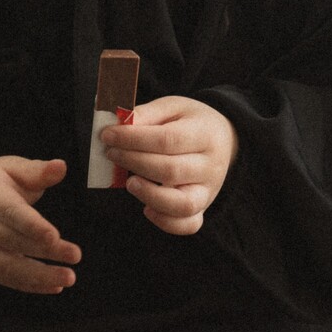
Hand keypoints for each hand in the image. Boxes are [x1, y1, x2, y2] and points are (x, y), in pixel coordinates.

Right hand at [0, 156, 80, 293]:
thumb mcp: (14, 167)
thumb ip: (38, 171)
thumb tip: (61, 167)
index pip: (9, 212)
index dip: (31, 225)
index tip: (54, 235)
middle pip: (13, 241)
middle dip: (45, 251)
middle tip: (75, 255)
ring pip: (9, 267)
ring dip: (40, 276)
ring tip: (69, 277)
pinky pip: (7, 279)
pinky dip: (31, 285)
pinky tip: (55, 286)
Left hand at [100, 96, 237, 235]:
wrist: (223, 139)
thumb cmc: (190, 122)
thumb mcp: (173, 107)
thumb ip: (147, 114)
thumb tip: (117, 125)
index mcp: (205, 134)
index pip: (167, 140)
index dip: (133, 139)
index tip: (108, 135)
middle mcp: (211, 166)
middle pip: (171, 170)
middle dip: (134, 162)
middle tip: (111, 153)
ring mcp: (208, 190)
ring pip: (182, 204)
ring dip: (149, 195)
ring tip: (129, 182)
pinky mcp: (202, 208)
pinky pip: (188, 224)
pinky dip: (165, 222)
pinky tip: (146, 207)